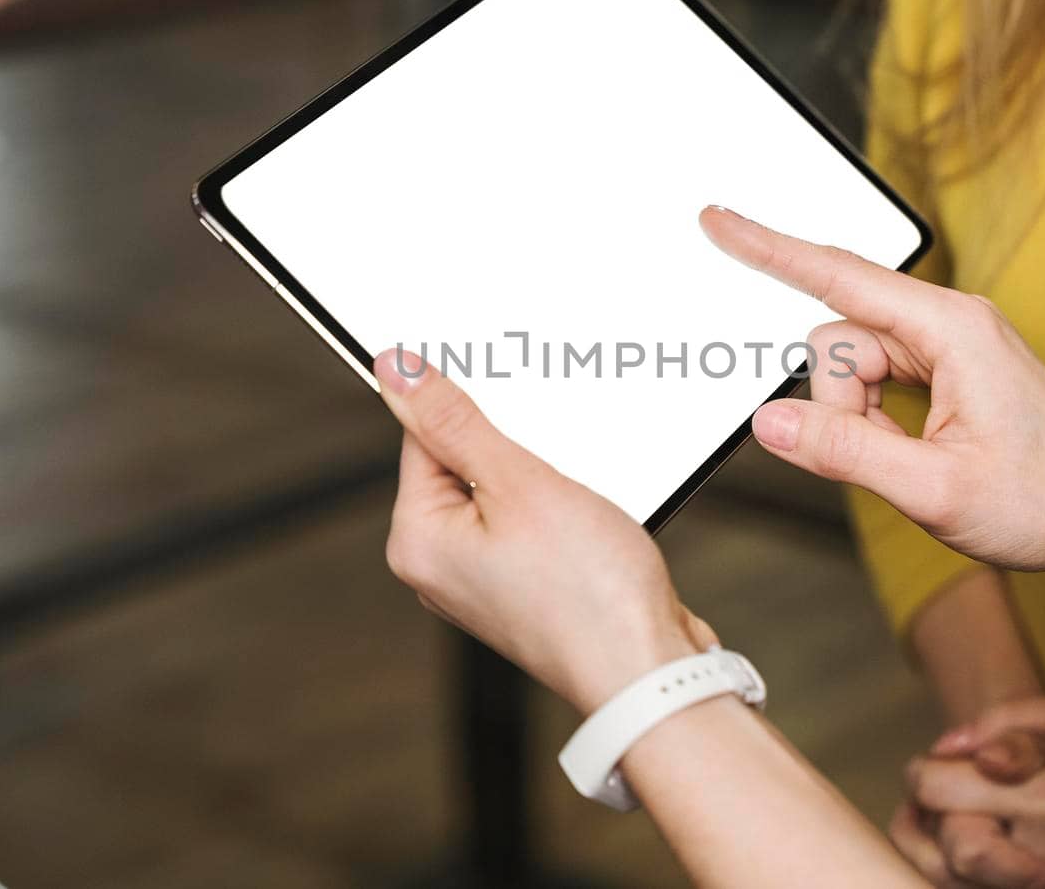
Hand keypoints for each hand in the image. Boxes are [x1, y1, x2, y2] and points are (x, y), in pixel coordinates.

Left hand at [375, 348, 713, 714]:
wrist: (649, 674)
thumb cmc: (589, 592)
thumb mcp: (519, 483)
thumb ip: (454, 422)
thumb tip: (396, 370)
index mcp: (416, 540)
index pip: (422, 436)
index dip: (473, 407)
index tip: (515, 403)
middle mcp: (438, 567)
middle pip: (463, 464)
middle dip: (514, 448)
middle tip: (554, 467)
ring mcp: (482, 583)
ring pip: (505, 494)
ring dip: (544, 482)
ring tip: (576, 506)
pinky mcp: (523, 591)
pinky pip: (531, 527)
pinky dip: (560, 513)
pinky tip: (590, 526)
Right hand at [700, 207, 1044, 588]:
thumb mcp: (932, 489)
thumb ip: (843, 450)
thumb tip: (770, 420)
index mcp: (951, 329)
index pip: (838, 276)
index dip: (769, 249)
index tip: (719, 221)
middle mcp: (950, 323)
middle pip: (840, 337)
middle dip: (838, 401)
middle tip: (888, 459)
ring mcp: (951, 346)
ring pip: (855, 363)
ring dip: (859, 418)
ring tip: (914, 463)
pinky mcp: (950, 370)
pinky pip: (879, 379)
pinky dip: (876, 419)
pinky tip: (913, 452)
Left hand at [909, 699, 1044, 888]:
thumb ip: (1010, 720)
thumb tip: (951, 741)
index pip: (946, 794)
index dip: (921, 775)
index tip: (925, 764)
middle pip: (954, 849)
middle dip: (933, 821)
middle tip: (939, 796)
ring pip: (977, 879)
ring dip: (958, 847)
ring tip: (962, 818)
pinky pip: (1012, 886)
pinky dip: (991, 869)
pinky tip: (996, 840)